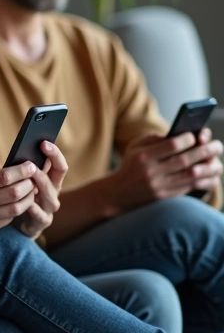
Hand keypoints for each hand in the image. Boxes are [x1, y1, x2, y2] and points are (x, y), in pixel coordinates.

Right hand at [0, 147, 37, 237]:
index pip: (4, 176)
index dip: (22, 170)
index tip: (31, 165)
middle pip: (14, 193)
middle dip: (29, 184)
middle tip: (35, 177)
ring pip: (16, 208)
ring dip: (29, 198)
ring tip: (31, 189)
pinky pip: (9, 219)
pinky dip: (18, 209)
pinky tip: (20, 201)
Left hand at [13, 141, 68, 237]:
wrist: (6, 221)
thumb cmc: (6, 194)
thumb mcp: (6, 179)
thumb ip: (3, 168)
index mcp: (45, 177)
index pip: (57, 163)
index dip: (53, 153)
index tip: (43, 142)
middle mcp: (50, 191)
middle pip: (58, 176)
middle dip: (48, 166)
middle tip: (33, 162)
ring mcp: (47, 208)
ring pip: (50, 196)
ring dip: (41, 186)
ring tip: (30, 178)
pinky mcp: (40, 223)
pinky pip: (40, 216)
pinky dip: (34, 210)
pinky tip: (27, 205)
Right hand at [107, 130, 223, 208]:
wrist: (119, 193)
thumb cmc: (132, 164)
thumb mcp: (135, 147)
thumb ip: (154, 138)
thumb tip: (181, 135)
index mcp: (143, 156)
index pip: (172, 145)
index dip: (189, 139)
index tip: (196, 136)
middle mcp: (151, 172)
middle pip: (186, 160)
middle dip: (205, 151)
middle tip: (217, 146)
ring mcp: (159, 186)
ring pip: (192, 175)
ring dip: (209, 168)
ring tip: (217, 162)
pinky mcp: (165, 197)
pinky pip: (190, 188)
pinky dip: (204, 181)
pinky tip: (211, 175)